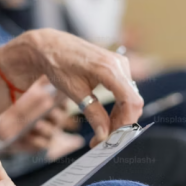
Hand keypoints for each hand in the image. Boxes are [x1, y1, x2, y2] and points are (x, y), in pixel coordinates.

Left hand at [0, 29, 143, 146]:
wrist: (51, 46)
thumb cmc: (59, 65)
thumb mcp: (74, 92)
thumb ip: (92, 113)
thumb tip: (104, 135)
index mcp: (108, 69)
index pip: (131, 101)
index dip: (125, 123)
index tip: (112, 138)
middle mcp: (119, 64)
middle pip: (133, 102)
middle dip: (121, 123)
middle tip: (103, 139)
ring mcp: (120, 64)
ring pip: (131, 98)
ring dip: (120, 117)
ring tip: (102, 130)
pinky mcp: (118, 67)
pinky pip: (125, 91)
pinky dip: (119, 107)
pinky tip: (106, 117)